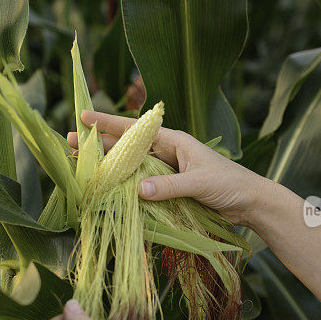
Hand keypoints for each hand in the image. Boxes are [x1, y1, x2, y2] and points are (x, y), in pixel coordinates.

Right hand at [68, 110, 265, 226]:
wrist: (251, 202)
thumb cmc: (231, 184)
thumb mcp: (200, 183)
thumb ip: (170, 187)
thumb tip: (138, 190)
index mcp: (174, 140)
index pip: (135, 129)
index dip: (108, 123)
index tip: (83, 117)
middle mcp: (167, 152)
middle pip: (127, 146)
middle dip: (98, 144)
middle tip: (69, 143)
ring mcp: (167, 170)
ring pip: (131, 165)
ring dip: (108, 165)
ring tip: (81, 166)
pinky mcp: (169, 188)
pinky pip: (141, 183)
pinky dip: (123, 185)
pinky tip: (107, 188)